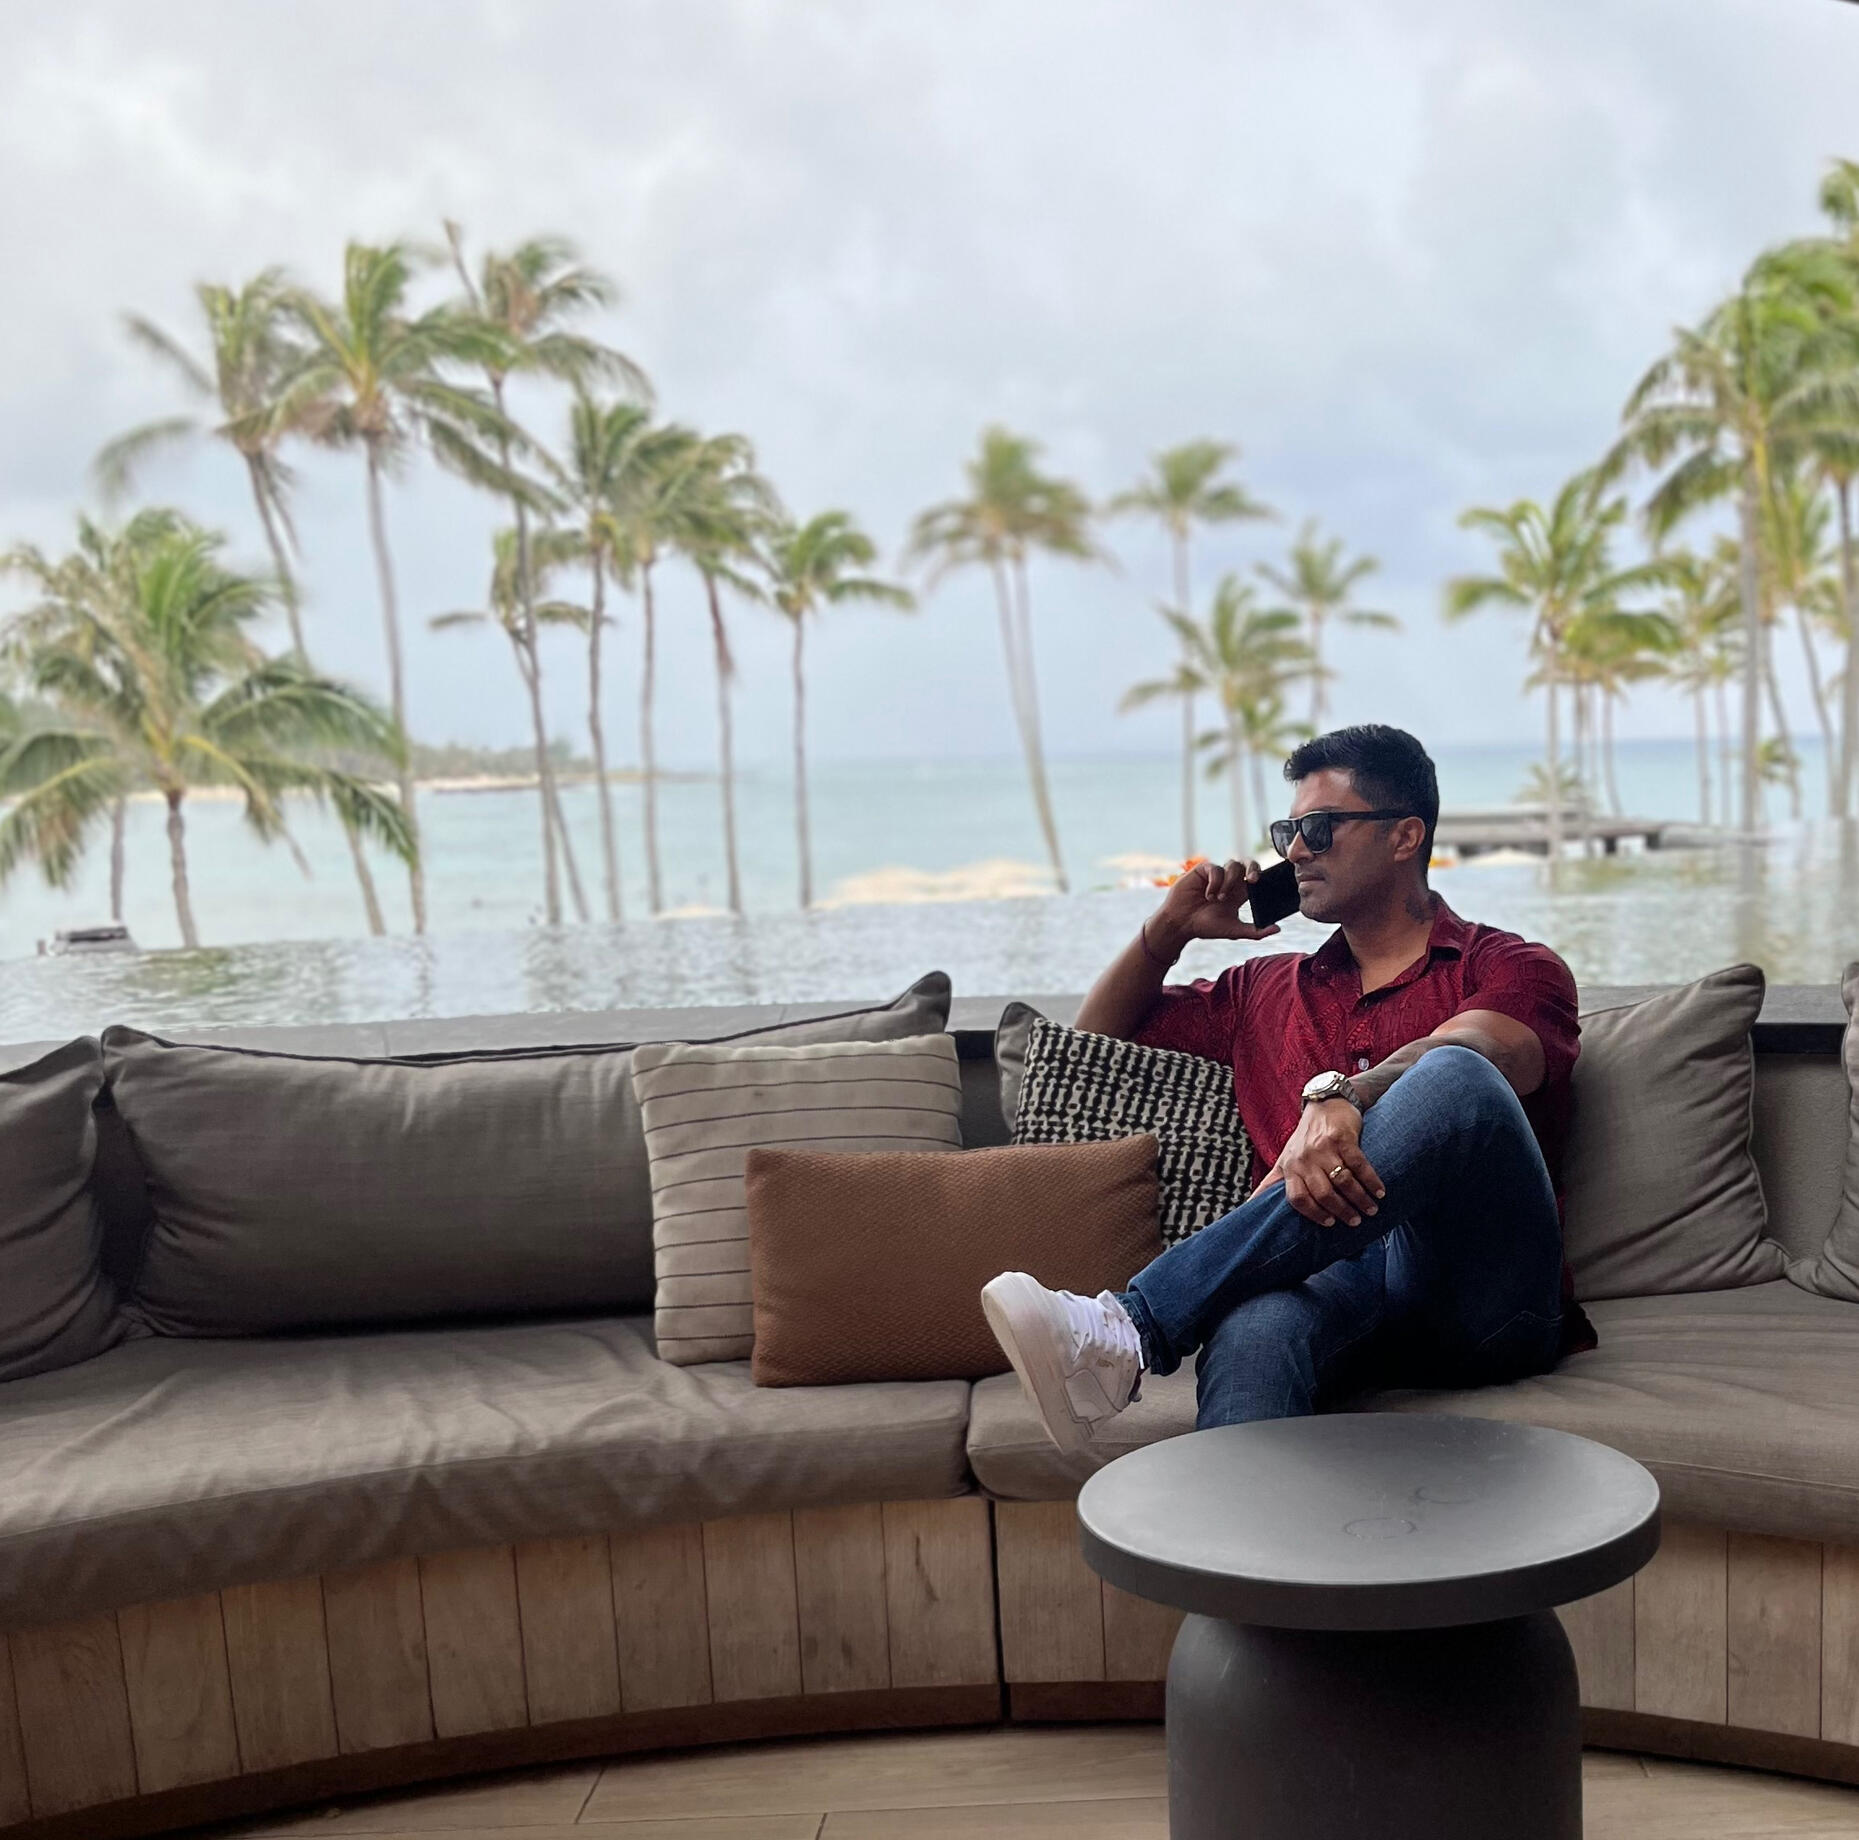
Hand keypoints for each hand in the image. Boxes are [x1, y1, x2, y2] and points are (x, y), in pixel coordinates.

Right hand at [1149, 859, 1279, 955]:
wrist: (1180, 924)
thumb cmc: (1205, 927)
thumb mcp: (1233, 931)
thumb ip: (1255, 931)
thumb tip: (1278, 929)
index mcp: (1240, 893)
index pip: (1257, 878)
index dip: (1263, 877)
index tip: (1265, 885)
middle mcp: (1230, 881)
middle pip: (1248, 863)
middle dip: (1253, 868)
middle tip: (1253, 880)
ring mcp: (1217, 874)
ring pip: (1233, 865)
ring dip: (1229, 882)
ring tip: (1218, 899)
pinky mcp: (1203, 870)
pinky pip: (1216, 868)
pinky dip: (1215, 881)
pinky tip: (1208, 895)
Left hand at [1271, 1099, 1384, 1228]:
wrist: (1325, 1104)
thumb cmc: (1305, 1138)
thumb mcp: (1284, 1158)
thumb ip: (1271, 1183)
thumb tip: (1250, 1207)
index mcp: (1290, 1167)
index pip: (1297, 1198)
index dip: (1314, 1214)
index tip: (1330, 1224)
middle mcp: (1305, 1158)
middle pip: (1323, 1193)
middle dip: (1342, 1211)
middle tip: (1356, 1221)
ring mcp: (1324, 1147)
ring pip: (1343, 1181)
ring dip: (1360, 1199)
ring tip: (1371, 1210)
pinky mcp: (1342, 1138)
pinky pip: (1359, 1165)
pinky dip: (1371, 1181)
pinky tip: (1379, 1192)